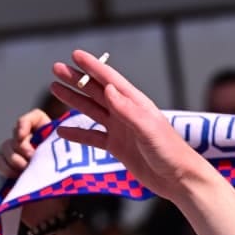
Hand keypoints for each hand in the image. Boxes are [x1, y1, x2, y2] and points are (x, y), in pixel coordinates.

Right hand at [0, 109, 66, 226]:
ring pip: (5, 147)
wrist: (52, 215)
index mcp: (51, 139)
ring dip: (14, 160)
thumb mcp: (68, 165)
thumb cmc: (65, 191)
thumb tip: (55, 134)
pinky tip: (16, 178)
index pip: (35, 118)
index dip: (26, 122)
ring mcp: (21, 158)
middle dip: (21, 147)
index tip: (23, 135)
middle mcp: (35, 145)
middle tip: (31, 160)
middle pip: (16, 133)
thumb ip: (59, 148)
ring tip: (25, 172)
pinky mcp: (10, 171)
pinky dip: (5, 169)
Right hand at [49, 50, 207, 202]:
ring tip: (55, 89)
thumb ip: (127, 110)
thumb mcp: (148, 128)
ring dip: (74, 100)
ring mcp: (121, 130)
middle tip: (56, 69)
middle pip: (96, 92)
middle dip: (77, 80)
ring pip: (92, 110)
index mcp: (136, 104)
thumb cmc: (170, 152)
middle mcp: (127, 113)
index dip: (93, 67)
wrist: (179, 179)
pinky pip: (92, 137)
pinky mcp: (118, 148)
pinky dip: (77, 134)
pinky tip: (62, 130)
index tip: (75, 55)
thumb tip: (108, 89)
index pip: (110, 80)